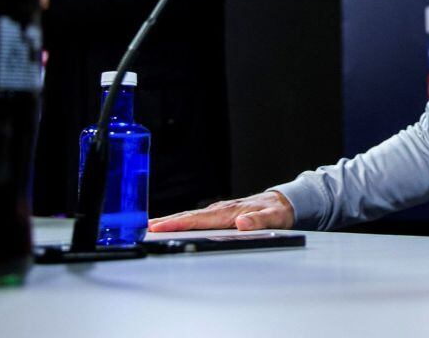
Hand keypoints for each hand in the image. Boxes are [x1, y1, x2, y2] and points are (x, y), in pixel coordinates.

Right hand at [148, 191, 294, 231]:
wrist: (283, 202)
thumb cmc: (278, 211)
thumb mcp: (274, 218)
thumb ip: (260, 221)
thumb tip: (242, 223)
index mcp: (230, 212)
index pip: (200, 219)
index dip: (179, 223)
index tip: (160, 226)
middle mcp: (222, 209)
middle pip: (190, 216)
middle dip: (167, 221)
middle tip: (144, 227)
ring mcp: (220, 210)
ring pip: (191, 216)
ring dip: (171, 220)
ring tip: (150, 226)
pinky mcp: (220, 213)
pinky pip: (197, 217)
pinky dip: (182, 220)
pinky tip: (172, 224)